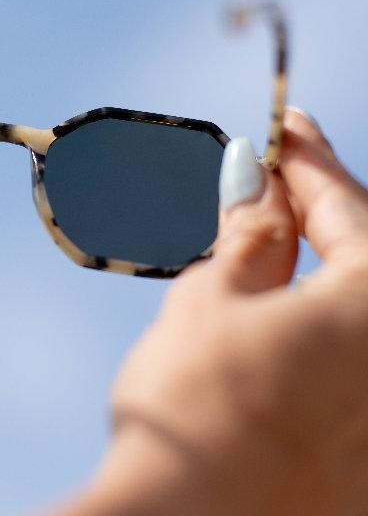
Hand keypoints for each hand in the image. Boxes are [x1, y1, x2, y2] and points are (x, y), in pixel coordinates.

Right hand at [61, 109, 367, 514]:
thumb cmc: (192, 414)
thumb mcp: (212, 301)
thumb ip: (250, 236)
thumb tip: (255, 178)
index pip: (348, 207)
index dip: (308, 160)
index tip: (285, 127)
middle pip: (367, 255)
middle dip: (321, 207)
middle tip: (276, 174)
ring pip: (363, 305)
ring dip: (323, 262)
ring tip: (277, 231)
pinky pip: (358, 354)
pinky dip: (329, 316)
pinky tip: (289, 305)